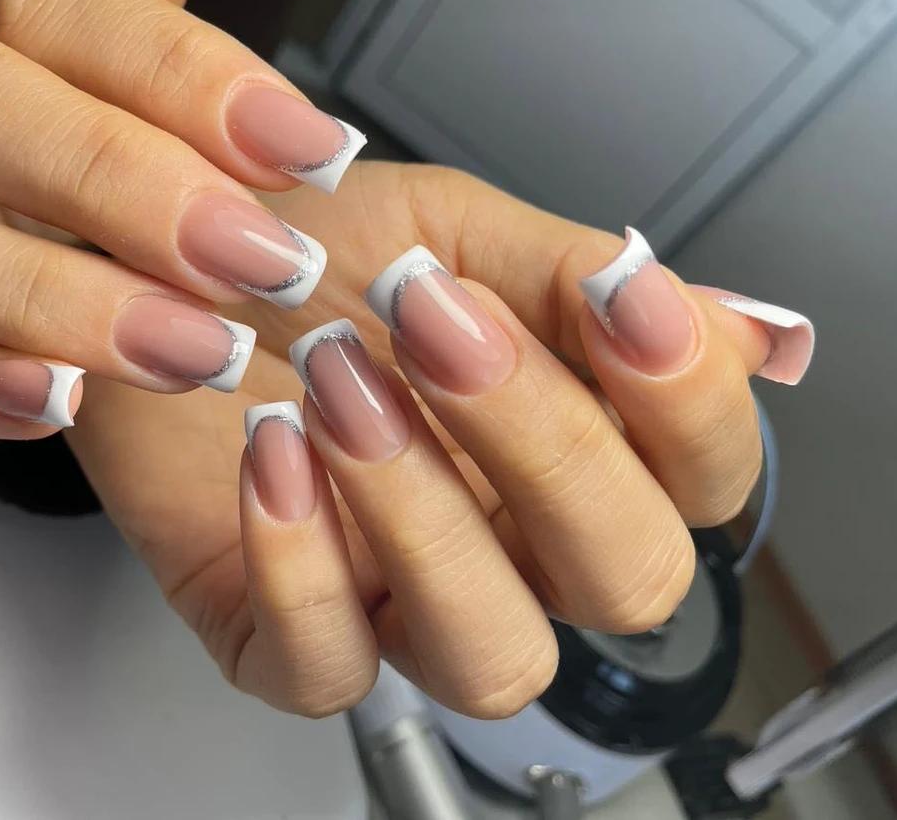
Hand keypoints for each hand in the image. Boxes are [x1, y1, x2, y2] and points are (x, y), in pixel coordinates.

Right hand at [0, 0, 362, 433]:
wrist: (16, 265)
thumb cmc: (85, 159)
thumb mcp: (121, 79)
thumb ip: (143, 12)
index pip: (42, 1)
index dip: (178, 74)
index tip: (308, 152)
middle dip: (114, 184)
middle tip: (256, 261)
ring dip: (48, 298)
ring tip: (192, 350)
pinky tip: (63, 400)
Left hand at [68, 161, 812, 717]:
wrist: (157, 265)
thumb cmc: (303, 253)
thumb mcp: (447, 227)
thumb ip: (574, 281)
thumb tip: (740, 329)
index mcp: (569, 440)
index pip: (704, 477)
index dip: (687, 402)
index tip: (620, 298)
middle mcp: (507, 541)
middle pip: (625, 581)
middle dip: (550, 452)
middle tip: (444, 327)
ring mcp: (400, 602)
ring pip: (492, 656)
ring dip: (429, 518)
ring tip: (341, 385)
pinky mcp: (284, 634)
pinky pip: (326, 669)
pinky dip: (304, 565)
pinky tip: (272, 452)